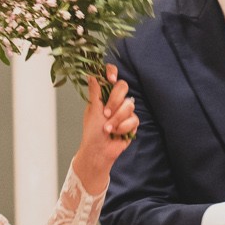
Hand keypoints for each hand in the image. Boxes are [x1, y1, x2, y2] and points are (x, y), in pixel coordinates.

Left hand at [71, 67, 136, 191]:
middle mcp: (115, 100)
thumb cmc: (92, 131)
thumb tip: (91, 73)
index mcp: (103, 94)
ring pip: (129, 105)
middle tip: (106, 113)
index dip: (112, 73)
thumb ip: (95, 91)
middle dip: (115, 101)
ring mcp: (124, 111)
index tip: (110, 80)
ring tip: (108, 129)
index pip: (110, 75)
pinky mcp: (132, 122)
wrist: (99, 151)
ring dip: (117, 119)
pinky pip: (134, 119)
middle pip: (123, 87)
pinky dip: (123, 128)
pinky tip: (117, 133)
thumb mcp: (92, 109)